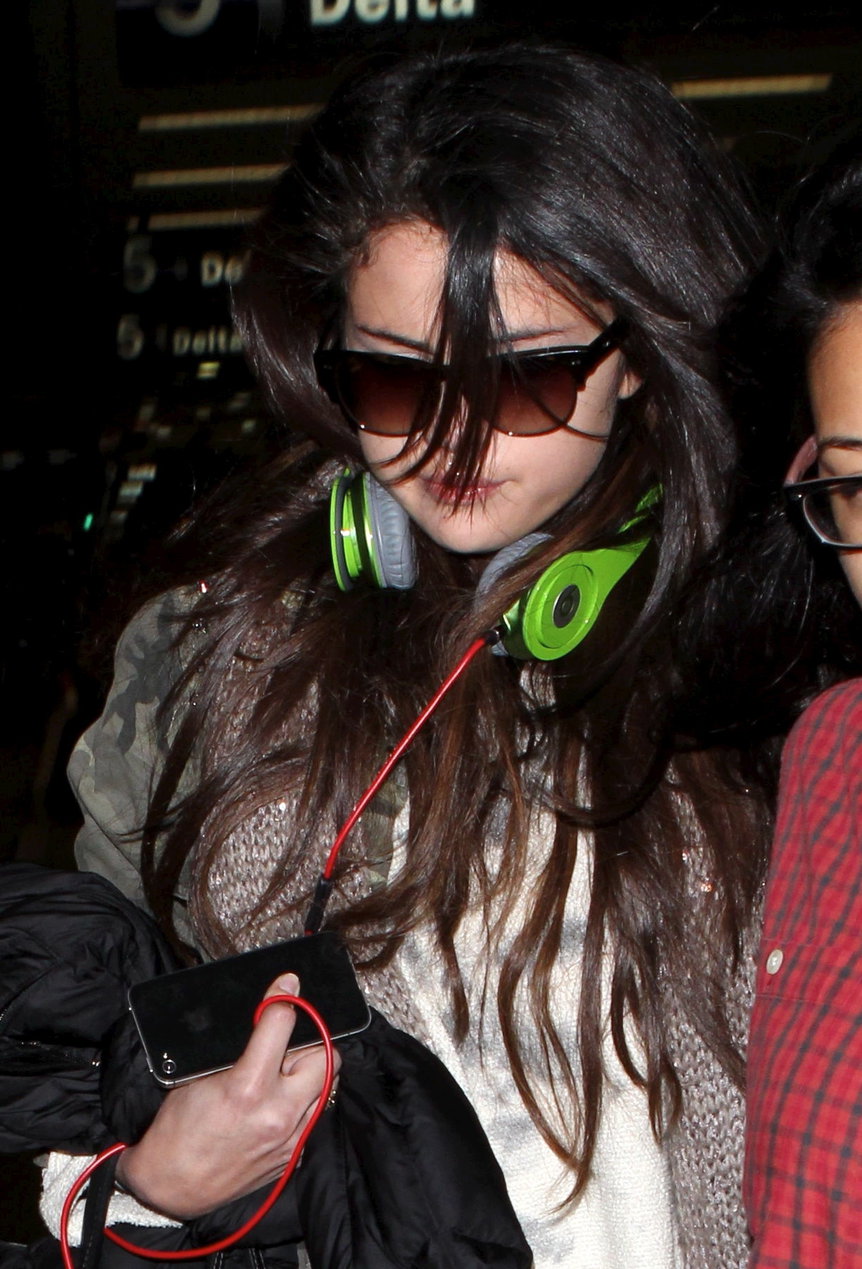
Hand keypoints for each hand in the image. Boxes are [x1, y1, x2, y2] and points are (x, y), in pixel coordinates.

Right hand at [116, 972, 338, 1218]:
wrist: (170, 1187)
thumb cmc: (177, 1129)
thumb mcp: (198, 1076)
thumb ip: (238, 1048)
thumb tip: (265, 1018)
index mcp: (249, 1087)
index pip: (283, 1024)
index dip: (285, 997)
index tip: (288, 984)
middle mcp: (278, 1113)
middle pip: (325, 1055)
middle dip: (310, 1041)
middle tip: (288, 1041)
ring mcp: (290, 1138)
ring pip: (327, 1085)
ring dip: (311, 1071)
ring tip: (284, 1071)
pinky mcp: (293, 1156)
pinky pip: (314, 1114)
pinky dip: (303, 1100)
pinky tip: (280, 1099)